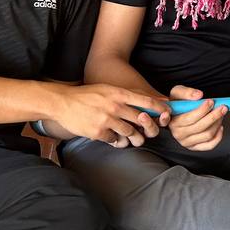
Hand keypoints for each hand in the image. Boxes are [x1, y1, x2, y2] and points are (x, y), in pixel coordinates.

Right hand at [52, 83, 166, 147]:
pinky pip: (115, 140)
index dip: (160, 108)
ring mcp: (107, 120)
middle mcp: (115, 106)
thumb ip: (125, 96)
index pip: (146, 101)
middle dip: (148, 128)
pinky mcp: (98, 132)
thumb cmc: (87, 95)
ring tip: (134, 138)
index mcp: (119, 94)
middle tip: (149, 131)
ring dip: (133, 137)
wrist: (63, 102)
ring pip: (130, 133)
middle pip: (141, 120)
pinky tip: (113, 137)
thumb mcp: (108, 89)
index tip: (166, 113)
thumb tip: (145, 104)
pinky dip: (116, 140)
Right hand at [167, 85, 227, 150]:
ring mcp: (186, 142)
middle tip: (223, 107)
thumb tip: (199, 95)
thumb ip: (187, 92)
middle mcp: (178, 134)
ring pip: (207, 135)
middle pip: (201, 127)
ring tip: (221, 114)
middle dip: (214, 116)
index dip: (203, 110)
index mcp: (173, 121)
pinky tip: (220, 126)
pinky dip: (218, 136)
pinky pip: (209, 145)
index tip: (211, 101)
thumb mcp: (178, 92)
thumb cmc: (178, 103)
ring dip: (217, 123)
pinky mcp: (194, 147)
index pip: (190, 118)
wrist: (176, 114)